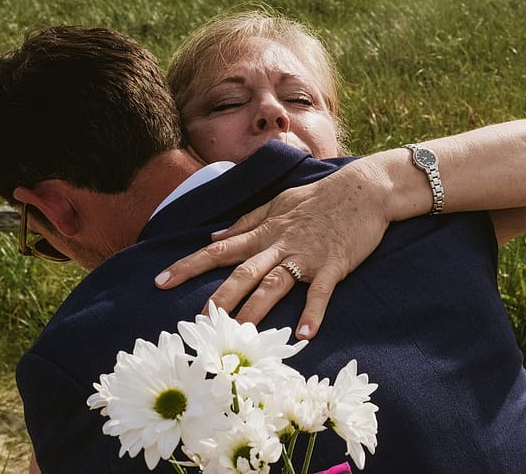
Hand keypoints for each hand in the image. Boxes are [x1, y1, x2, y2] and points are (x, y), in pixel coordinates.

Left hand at [154, 161, 390, 339]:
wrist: (364, 190)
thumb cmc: (320, 197)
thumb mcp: (278, 203)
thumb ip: (246, 222)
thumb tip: (214, 238)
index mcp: (264, 232)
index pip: (219, 250)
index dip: (189, 266)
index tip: (161, 281)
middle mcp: (279, 245)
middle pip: (243, 273)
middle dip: (219, 298)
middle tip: (198, 322)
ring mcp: (306, 256)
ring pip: (275, 284)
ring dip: (257, 310)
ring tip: (241, 336)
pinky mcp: (333, 264)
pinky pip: (320, 291)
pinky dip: (313, 312)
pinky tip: (305, 334)